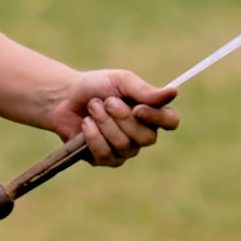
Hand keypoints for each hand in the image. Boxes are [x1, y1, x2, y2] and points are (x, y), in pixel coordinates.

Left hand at [47, 70, 179, 167]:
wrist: (66, 97)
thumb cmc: (97, 86)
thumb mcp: (121, 81)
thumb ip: (145, 90)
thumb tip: (173, 92)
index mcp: (152, 113)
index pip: (171, 122)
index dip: (157, 118)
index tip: (138, 108)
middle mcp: (142, 135)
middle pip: (146, 137)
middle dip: (122, 117)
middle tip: (107, 101)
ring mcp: (125, 150)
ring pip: (124, 146)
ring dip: (104, 123)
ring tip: (93, 108)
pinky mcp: (105, 159)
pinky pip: (105, 154)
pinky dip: (92, 135)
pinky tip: (86, 124)